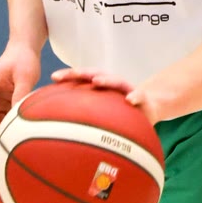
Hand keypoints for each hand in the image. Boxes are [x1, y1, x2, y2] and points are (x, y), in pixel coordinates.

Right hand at [0, 44, 41, 133]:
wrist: (26, 48)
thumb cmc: (24, 59)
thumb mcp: (25, 76)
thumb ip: (20, 94)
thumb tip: (18, 114)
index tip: (1, 135)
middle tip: (13, 137)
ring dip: (5, 123)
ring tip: (20, 129)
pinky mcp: (2, 98)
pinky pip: (4, 113)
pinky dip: (11, 118)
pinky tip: (23, 122)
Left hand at [50, 68, 171, 122]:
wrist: (148, 108)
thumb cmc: (119, 113)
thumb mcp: (102, 113)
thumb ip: (84, 116)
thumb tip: (59, 130)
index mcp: (101, 87)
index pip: (82, 78)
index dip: (68, 76)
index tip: (53, 78)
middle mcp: (113, 84)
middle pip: (96, 75)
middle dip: (83, 73)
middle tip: (72, 74)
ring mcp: (127, 89)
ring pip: (116, 81)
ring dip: (107, 80)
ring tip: (97, 81)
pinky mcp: (142, 98)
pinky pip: (139, 96)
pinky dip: (135, 96)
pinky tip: (130, 99)